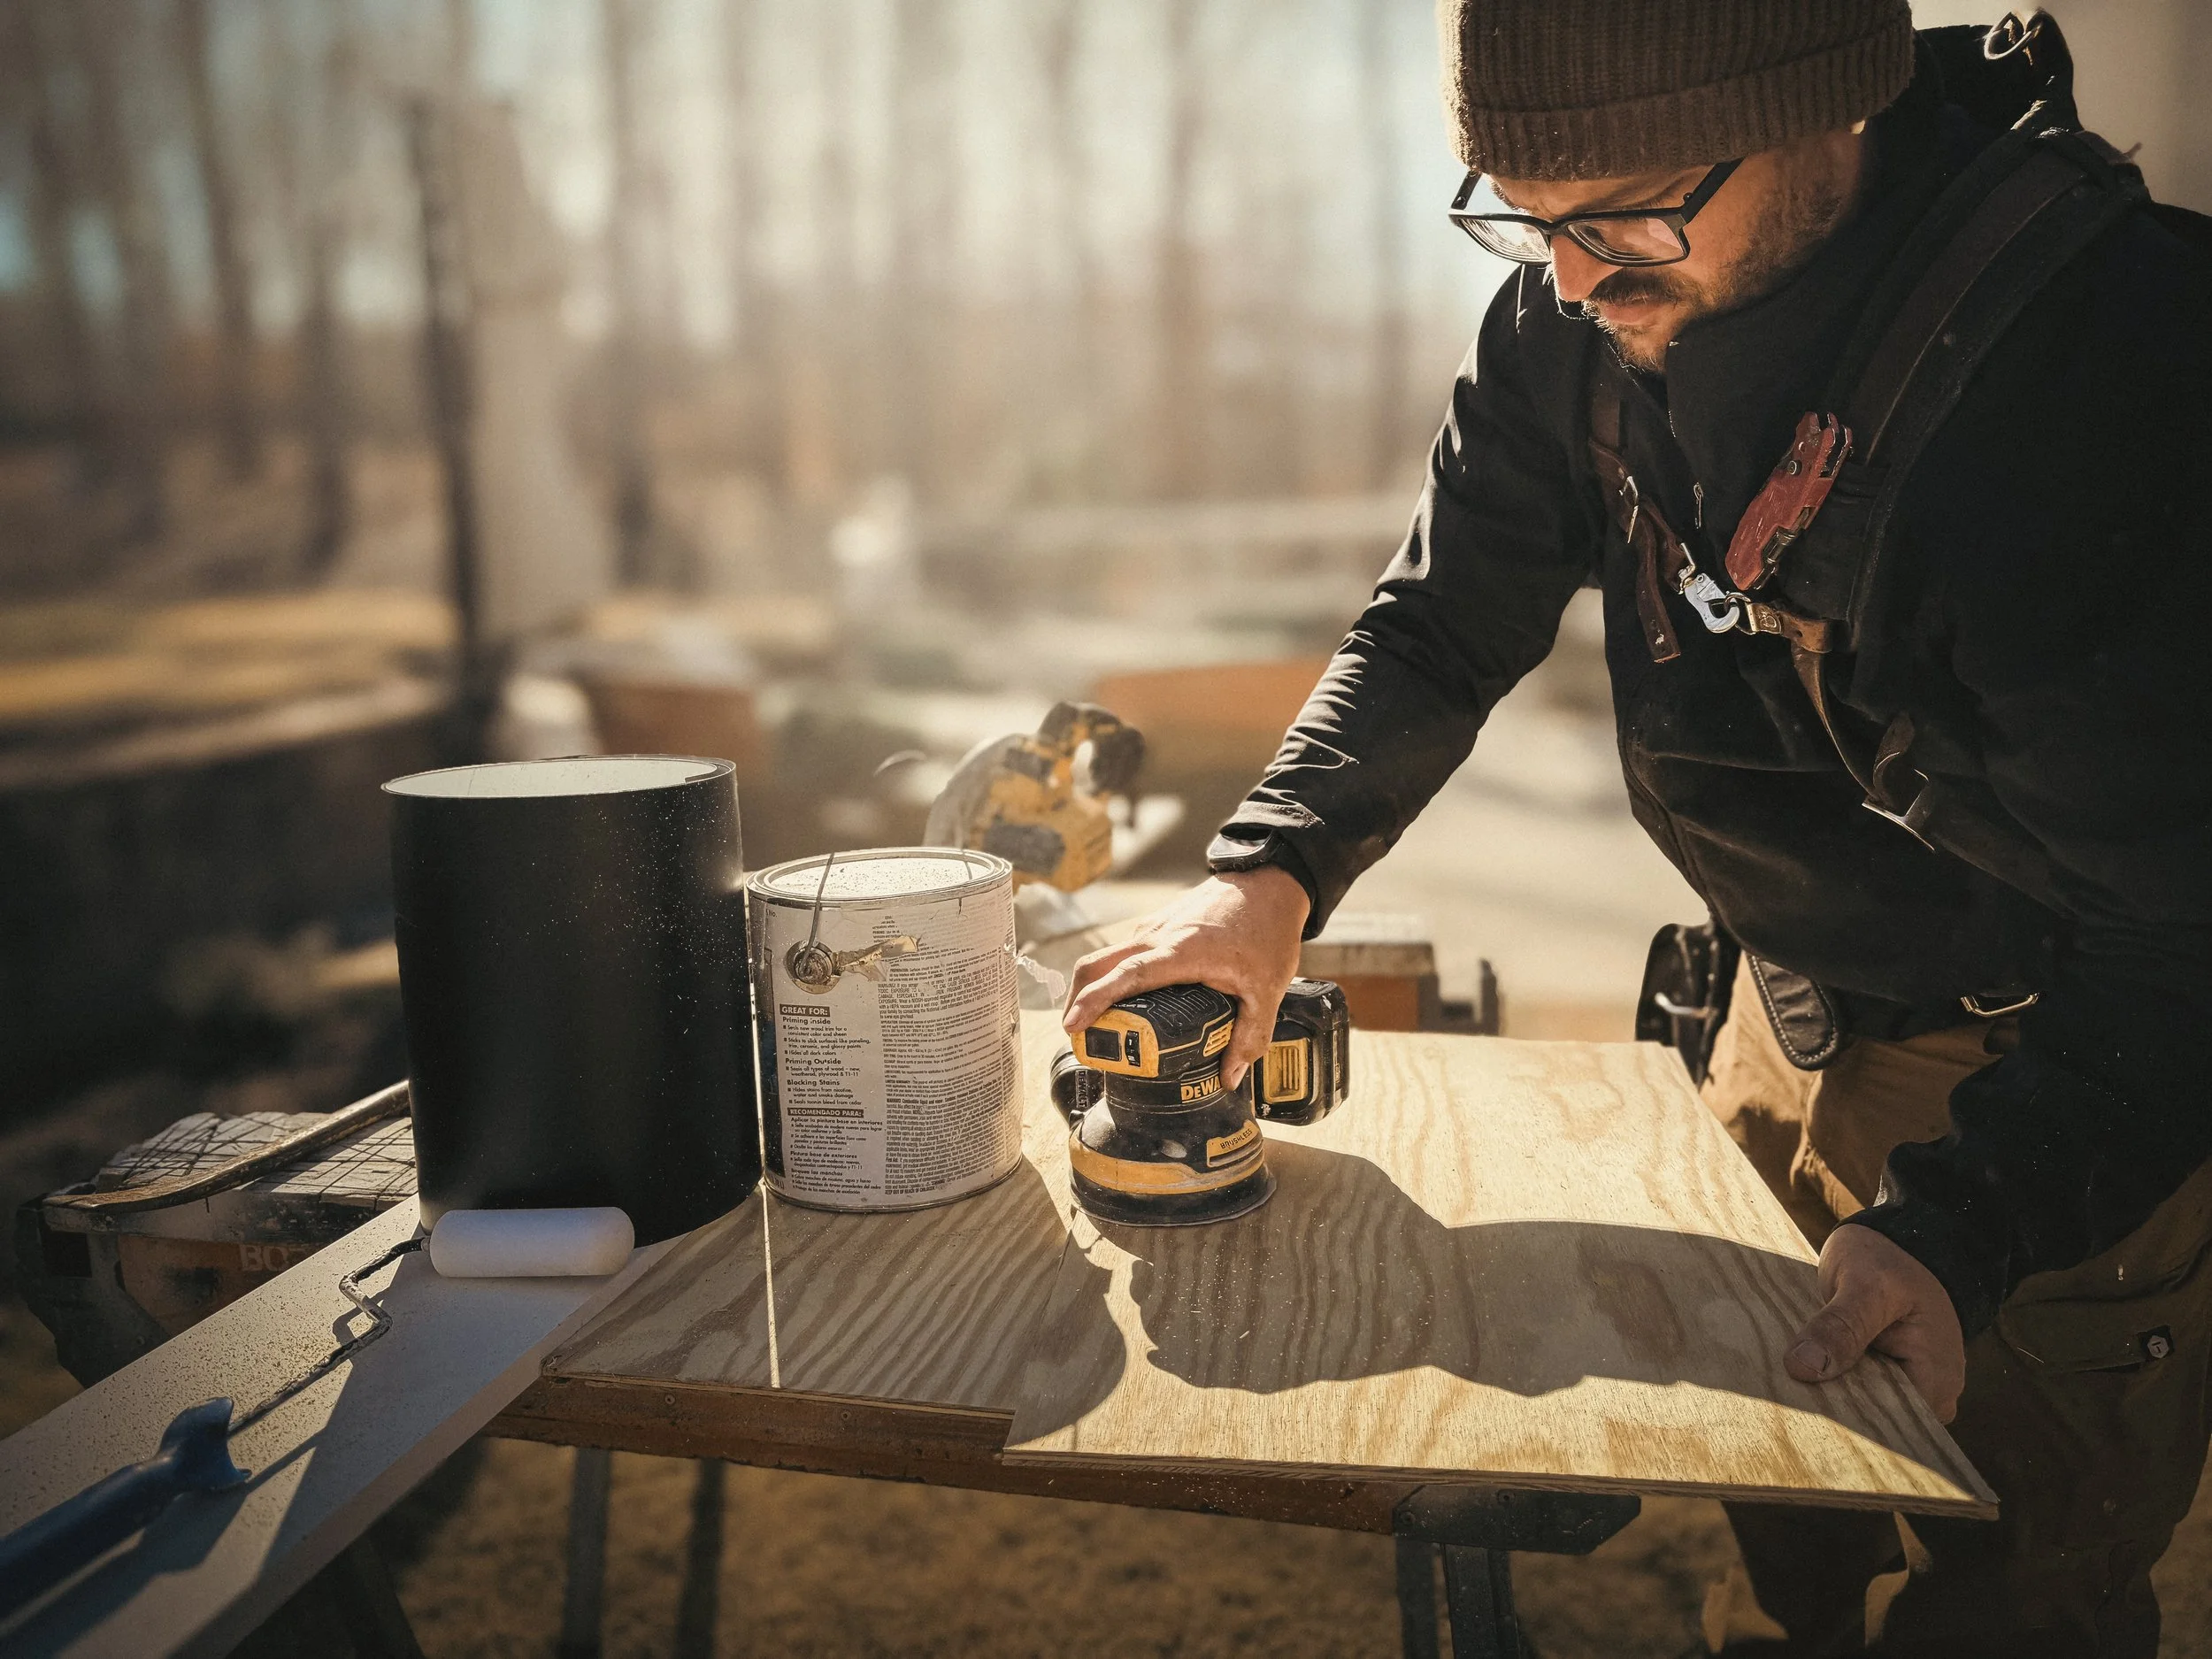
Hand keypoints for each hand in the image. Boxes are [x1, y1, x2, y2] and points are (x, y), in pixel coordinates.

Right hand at [1062, 868, 1310, 1089]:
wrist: (1271, 882)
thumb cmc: (1267, 930)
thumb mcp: (1267, 989)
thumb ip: (1251, 1036)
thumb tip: (1229, 1077)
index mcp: (1179, 951)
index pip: (1124, 976)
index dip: (1093, 1001)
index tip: (1072, 1025)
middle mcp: (1157, 936)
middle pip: (1096, 963)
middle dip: (1076, 999)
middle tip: (1077, 1035)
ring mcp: (1154, 926)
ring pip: (1108, 955)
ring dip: (1094, 985)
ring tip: (1100, 1023)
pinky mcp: (1158, 922)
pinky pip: (1125, 949)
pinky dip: (1114, 973)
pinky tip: (1131, 997)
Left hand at [1785, 1223, 1966, 1421]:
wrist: (1897, 1242)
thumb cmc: (1891, 1260)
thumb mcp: (1866, 1283)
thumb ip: (1841, 1325)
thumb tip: (1804, 1368)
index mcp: (1937, 1382)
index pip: (1888, 1429)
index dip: (1842, 1426)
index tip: (1796, 1418)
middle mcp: (1927, 1396)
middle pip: (1872, 1424)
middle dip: (1829, 1413)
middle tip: (1780, 1401)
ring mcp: (1904, 1387)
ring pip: (1858, 1407)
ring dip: (1824, 1396)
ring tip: (1782, 1389)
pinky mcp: (1881, 1376)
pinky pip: (1850, 1389)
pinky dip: (1825, 1382)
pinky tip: (1794, 1377)